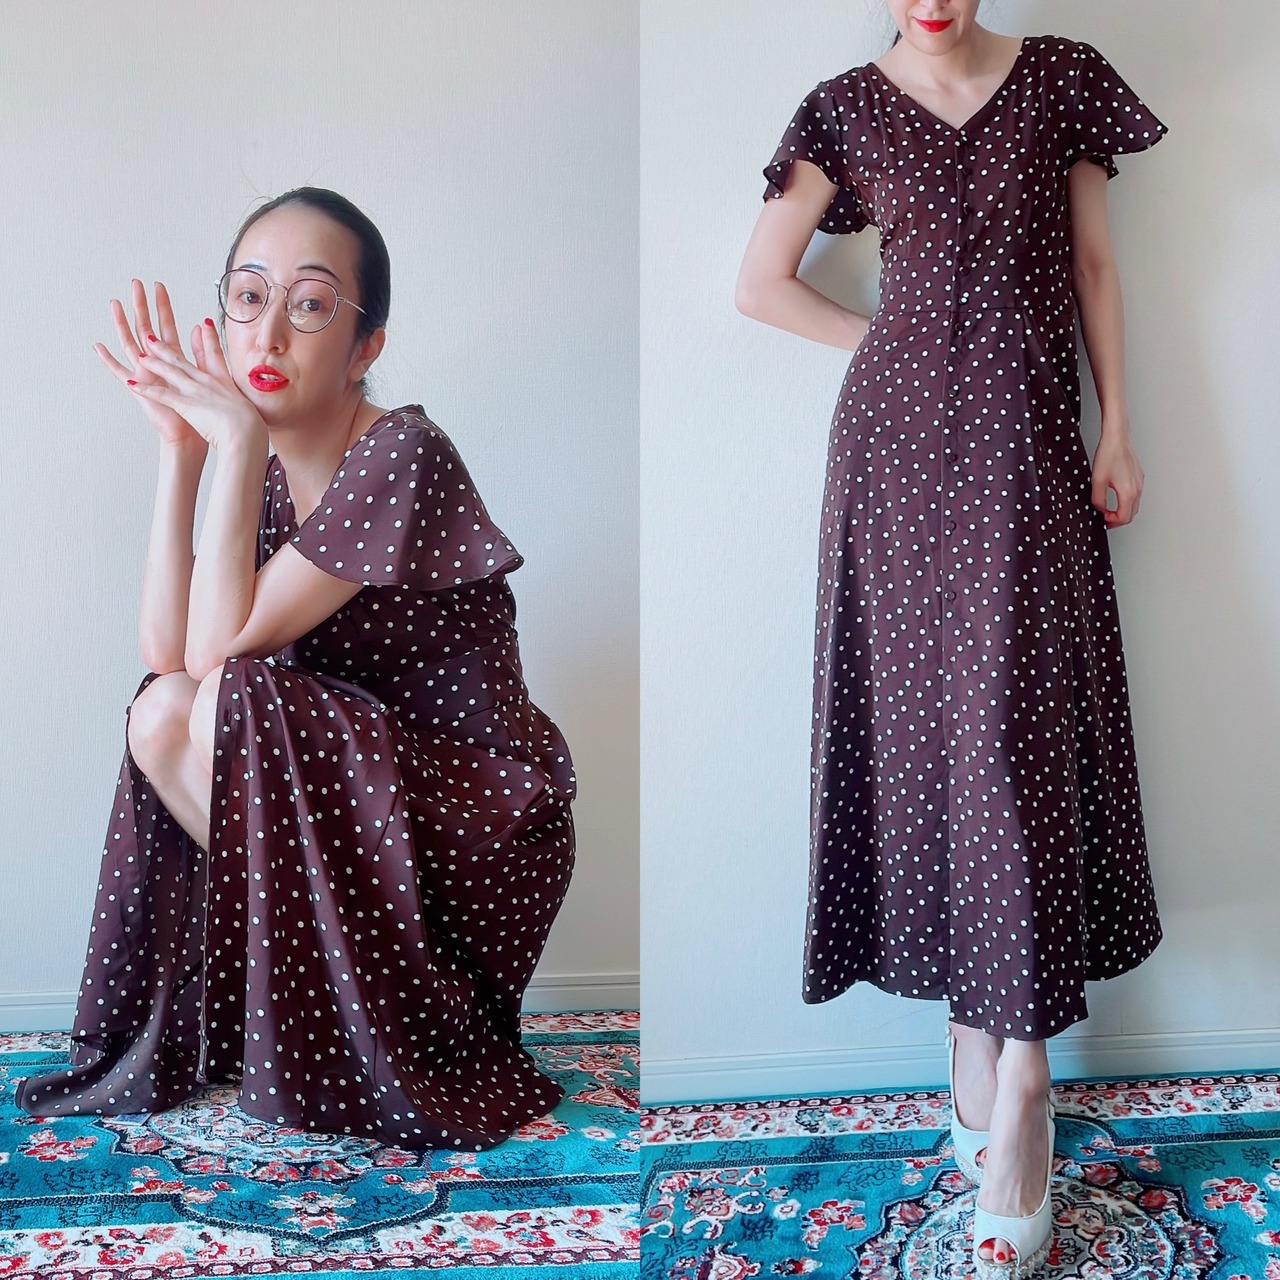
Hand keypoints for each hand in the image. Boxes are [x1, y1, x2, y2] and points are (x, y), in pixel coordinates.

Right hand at [94, 280, 205, 452]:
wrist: (191, 434)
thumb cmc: (199, 410)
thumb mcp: (204, 374)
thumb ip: (202, 351)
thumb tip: (200, 326)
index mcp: (173, 360)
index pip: (166, 326)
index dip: (162, 306)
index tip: (158, 286)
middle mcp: (156, 363)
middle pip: (145, 328)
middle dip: (141, 306)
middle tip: (135, 284)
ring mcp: (144, 374)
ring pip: (130, 342)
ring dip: (122, 323)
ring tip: (115, 303)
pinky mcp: (138, 388)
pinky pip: (119, 371)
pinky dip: (108, 360)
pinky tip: (98, 346)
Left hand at [124, 302, 265, 452]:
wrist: (245, 435)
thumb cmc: (249, 429)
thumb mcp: (249, 409)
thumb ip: (244, 404)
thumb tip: (247, 406)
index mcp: (225, 384)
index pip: (215, 356)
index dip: (208, 339)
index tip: (203, 324)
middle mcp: (208, 384)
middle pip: (185, 361)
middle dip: (167, 348)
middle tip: (155, 337)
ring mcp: (196, 392)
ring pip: (170, 373)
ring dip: (154, 364)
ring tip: (141, 356)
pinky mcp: (186, 405)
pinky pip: (162, 395)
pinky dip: (146, 389)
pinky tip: (133, 384)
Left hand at [1091, 429, 1143, 527]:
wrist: (1117, 437)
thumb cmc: (1108, 454)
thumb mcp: (1097, 481)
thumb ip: (1098, 500)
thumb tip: (1099, 510)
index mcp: (1128, 492)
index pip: (1124, 518)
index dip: (1111, 523)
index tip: (1102, 520)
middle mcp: (1137, 488)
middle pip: (1131, 514)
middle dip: (1118, 520)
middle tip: (1105, 518)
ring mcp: (1139, 482)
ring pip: (1134, 505)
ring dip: (1122, 511)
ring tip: (1108, 510)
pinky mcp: (1138, 476)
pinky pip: (1135, 495)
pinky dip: (1126, 502)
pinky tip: (1116, 498)